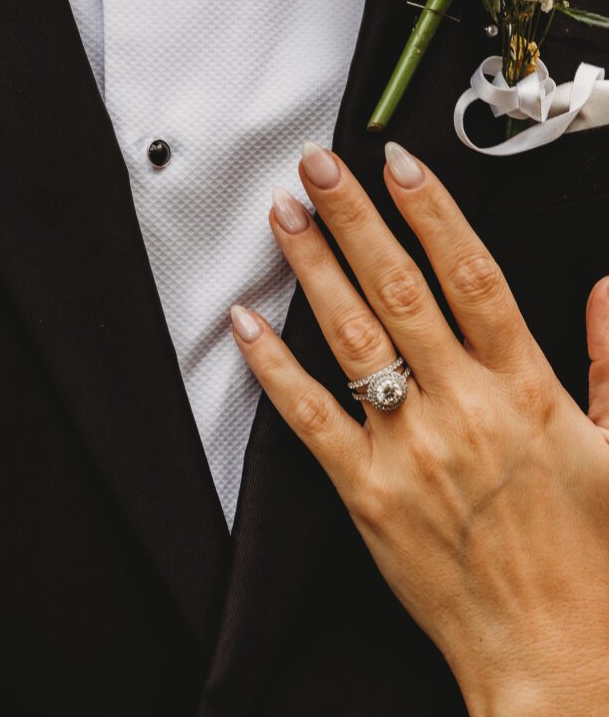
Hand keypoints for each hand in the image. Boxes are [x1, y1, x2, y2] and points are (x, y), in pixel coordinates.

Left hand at [230, 140, 608, 716]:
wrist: (556, 654)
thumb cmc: (593, 556)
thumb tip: (606, 291)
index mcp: (526, 390)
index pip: (473, 277)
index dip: (435, 213)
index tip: (400, 164)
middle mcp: (464, 408)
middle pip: (400, 290)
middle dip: (356, 219)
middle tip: (319, 166)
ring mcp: (410, 448)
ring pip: (353, 337)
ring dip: (314, 269)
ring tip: (286, 216)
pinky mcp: (368, 493)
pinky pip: (310, 418)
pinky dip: (274, 367)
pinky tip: (247, 322)